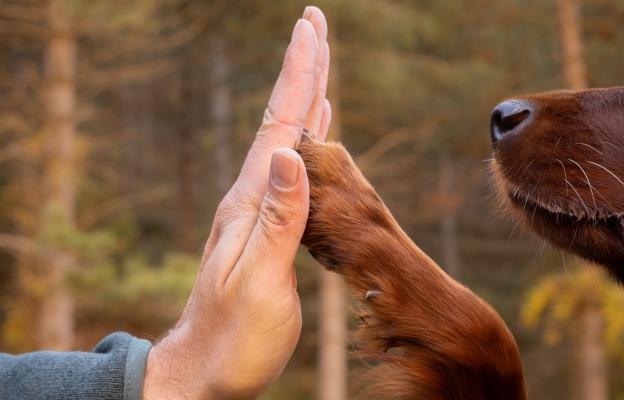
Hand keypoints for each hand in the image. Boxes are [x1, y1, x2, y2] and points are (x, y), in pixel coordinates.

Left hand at [142, 6, 331, 399]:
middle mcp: (252, 196)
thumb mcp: (259, 280)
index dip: (299, 75)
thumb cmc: (235, 336)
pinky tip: (311, 135)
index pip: (280, 125)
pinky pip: (289, 172)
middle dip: (301, 71)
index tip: (311, 29)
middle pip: (281, 121)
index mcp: (251, 201)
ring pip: (285, 141)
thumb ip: (276, 217)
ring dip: (302, 100)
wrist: (206, 368)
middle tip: (314, 26)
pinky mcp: (266, 227)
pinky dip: (303, 143)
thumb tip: (287, 151)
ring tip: (318, 68)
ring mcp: (257, 210)